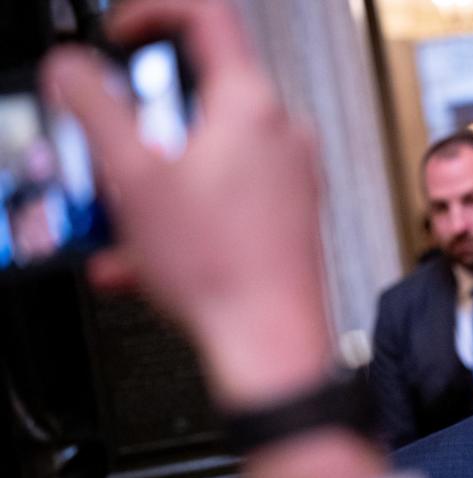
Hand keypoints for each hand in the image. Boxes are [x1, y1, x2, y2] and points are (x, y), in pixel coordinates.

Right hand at [42, 0, 330, 407]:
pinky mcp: (289, 215)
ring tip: (123, 219)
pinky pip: (224, 195)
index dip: (150, 13)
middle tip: (110, 152)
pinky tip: (146, 256)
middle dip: (139, 123)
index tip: (118, 38)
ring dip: (152, 180)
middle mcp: (281, 132)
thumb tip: (73, 70)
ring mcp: (291, 175)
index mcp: (250, 106)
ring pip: (204, 154)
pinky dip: (182, 214)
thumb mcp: (131, 178)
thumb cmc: (222, 271)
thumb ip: (95, 109)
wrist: (271, 342)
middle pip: (197, 95)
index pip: (205, 16)